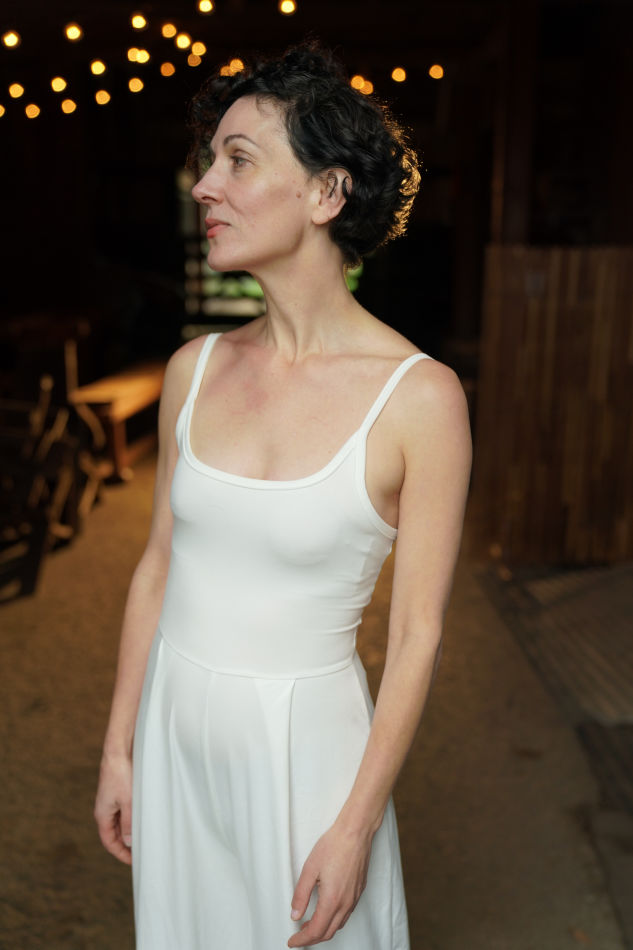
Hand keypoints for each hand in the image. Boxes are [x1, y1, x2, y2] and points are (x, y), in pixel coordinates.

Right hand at [94, 751, 132, 864]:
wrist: (118, 749)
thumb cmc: (121, 774)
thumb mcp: (128, 801)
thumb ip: (129, 823)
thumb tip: (129, 842)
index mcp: (102, 814)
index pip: (109, 841)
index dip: (120, 853)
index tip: (133, 861)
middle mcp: (104, 809)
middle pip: (114, 833)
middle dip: (126, 844)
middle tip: (141, 851)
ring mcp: (110, 800)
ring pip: (120, 822)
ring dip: (130, 830)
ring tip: (144, 837)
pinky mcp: (118, 791)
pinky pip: (123, 810)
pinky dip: (131, 818)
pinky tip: (143, 818)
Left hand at [288, 821, 373, 946]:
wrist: (356, 832)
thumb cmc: (334, 845)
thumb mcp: (309, 869)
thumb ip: (301, 895)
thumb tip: (295, 915)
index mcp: (332, 900)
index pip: (315, 931)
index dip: (302, 940)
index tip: (292, 941)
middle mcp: (345, 903)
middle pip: (328, 932)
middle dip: (311, 939)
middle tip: (298, 937)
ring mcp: (354, 898)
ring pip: (338, 925)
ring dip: (323, 930)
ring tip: (309, 925)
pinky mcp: (359, 891)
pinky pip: (346, 914)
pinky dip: (334, 920)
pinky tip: (326, 912)